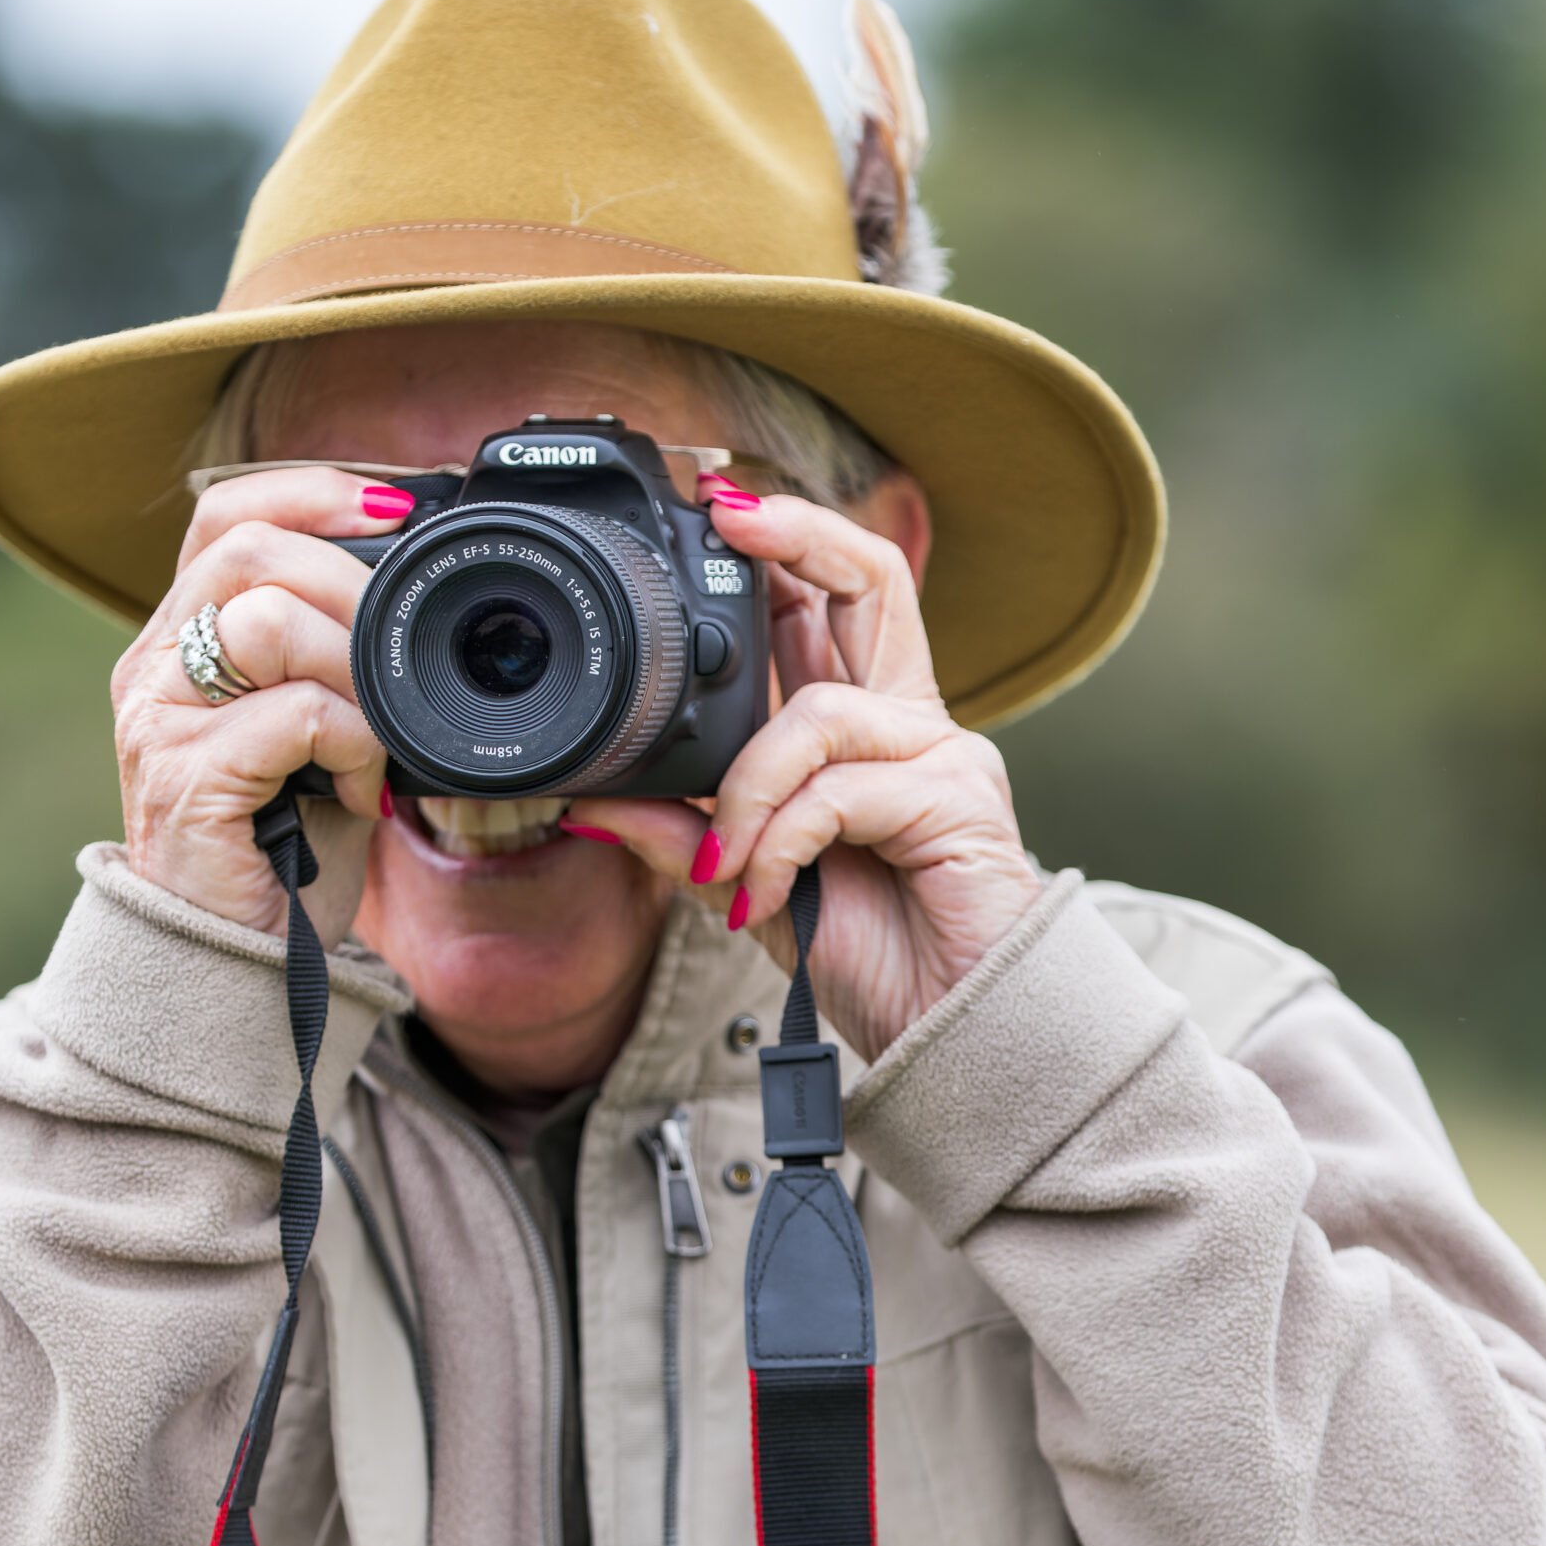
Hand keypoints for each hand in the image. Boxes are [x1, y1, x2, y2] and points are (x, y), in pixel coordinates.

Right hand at [110, 470, 407, 942]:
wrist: (239, 962)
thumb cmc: (286, 847)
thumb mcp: (319, 727)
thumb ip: (339, 654)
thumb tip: (419, 585)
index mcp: (182, 638)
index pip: (225, 515)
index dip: (311, 492)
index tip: (396, 507)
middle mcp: (155, 667)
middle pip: (250, 551)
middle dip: (351, 584)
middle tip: (396, 653)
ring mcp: (161, 721)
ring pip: (266, 621)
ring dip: (351, 669)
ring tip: (371, 733)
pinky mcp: (186, 780)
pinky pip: (293, 713)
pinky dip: (350, 743)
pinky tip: (355, 788)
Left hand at [562, 490, 1042, 1059]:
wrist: (949, 1036)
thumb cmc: (872, 956)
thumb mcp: (751, 884)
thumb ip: (684, 834)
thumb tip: (588, 802)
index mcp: (866, 727)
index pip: (834, 600)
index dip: (786, 545)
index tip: (718, 508)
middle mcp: (912, 722)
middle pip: (875, 577)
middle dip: (799, 534)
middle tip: (728, 518)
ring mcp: (944, 754)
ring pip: (817, 711)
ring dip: (744, 790)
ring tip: (722, 866)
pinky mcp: (956, 800)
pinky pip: (837, 791)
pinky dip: (777, 844)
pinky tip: (759, 893)